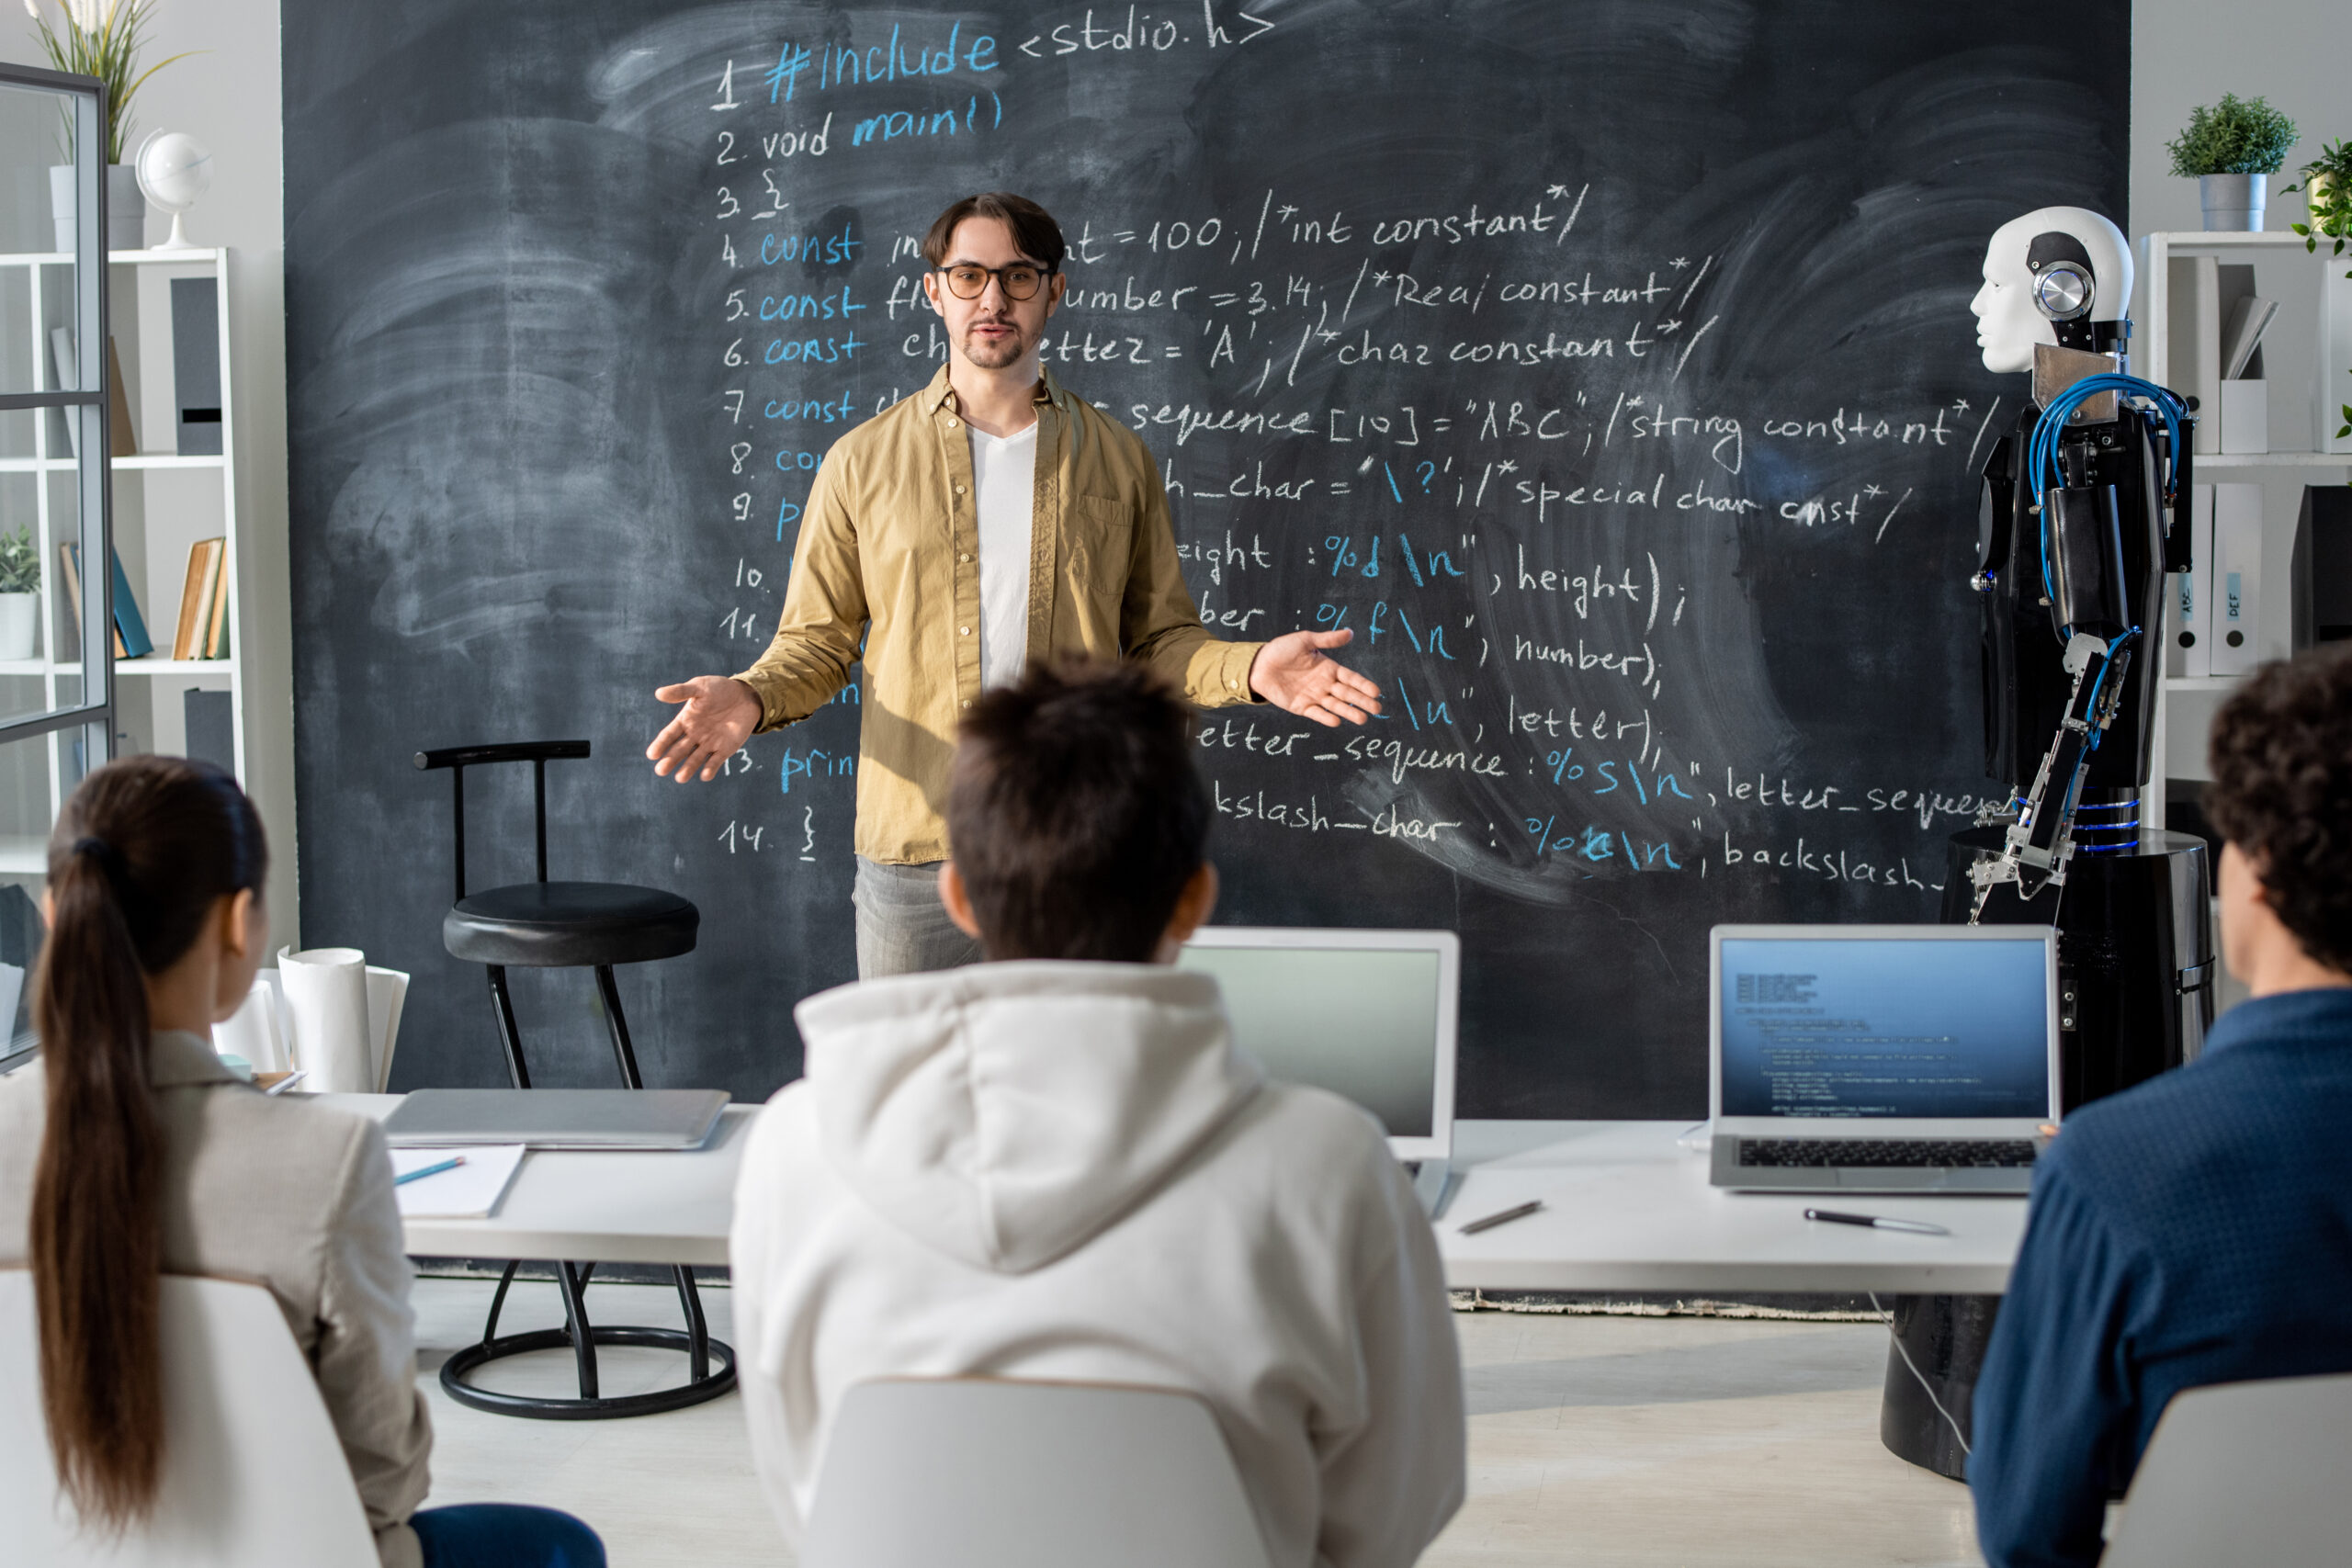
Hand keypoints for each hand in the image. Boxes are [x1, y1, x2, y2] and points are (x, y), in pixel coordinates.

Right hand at [647, 676, 761, 781]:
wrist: (745, 695)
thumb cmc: (719, 689)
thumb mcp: (699, 686)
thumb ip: (681, 691)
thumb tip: (658, 693)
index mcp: (685, 721)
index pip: (669, 735)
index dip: (660, 744)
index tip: (651, 755)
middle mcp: (694, 735)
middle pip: (680, 750)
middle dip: (670, 760)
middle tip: (661, 771)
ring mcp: (709, 744)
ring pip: (696, 759)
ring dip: (688, 768)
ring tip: (680, 778)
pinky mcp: (725, 749)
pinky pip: (716, 761)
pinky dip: (711, 769)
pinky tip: (705, 776)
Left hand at [1248, 630, 1382, 726]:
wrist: (1258, 664)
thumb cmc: (1282, 649)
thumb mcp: (1305, 640)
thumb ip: (1328, 639)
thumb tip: (1350, 633)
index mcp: (1328, 668)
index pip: (1350, 678)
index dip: (1363, 684)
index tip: (1376, 691)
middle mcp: (1324, 684)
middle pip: (1347, 694)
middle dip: (1362, 701)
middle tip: (1377, 709)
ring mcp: (1314, 696)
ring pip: (1335, 706)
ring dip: (1349, 712)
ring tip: (1363, 719)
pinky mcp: (1301, 707)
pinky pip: (1317, 713)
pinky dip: (1326, 718)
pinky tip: (1337, 721)